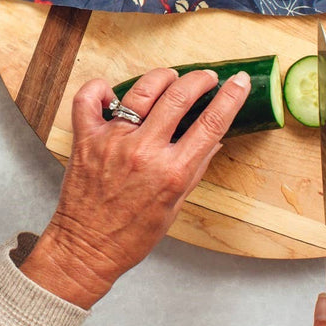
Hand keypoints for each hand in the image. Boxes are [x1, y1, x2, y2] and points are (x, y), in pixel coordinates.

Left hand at [20, 67, 250, 308]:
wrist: (87, 248)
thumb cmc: (132, 234)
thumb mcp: (175, 206)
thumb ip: (195, 169)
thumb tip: (214, 140)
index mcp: (172, 172)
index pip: (211, 124)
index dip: (231, 97)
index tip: (239, 81)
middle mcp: (144, 151)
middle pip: (179, 97)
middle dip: (199, 79)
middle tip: (206, 77)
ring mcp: (113, 141)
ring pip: (142, 90)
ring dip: (162, 77)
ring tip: (170, 77)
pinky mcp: (86, 138)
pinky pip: (88, 99)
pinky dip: (99, 88)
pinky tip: (112, 92)